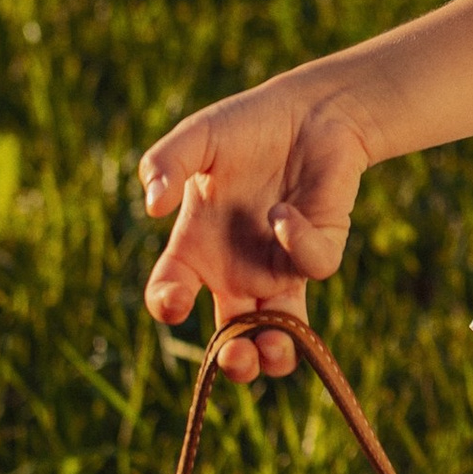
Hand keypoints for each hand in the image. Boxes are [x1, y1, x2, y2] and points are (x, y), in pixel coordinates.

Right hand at [138, 77, 372, 377]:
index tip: (174, 302)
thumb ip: (165, 162)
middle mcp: (235, 270)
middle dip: (233, 361)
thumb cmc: (246, 127)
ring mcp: (279, 266)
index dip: (168, 306)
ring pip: (280, 333)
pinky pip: (311, 267)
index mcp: (195, 251)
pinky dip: (295, 244)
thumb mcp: (196, 137)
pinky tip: (280, 212)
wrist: (309, 112)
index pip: (171, 294)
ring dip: (277, 354)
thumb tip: (152, 205)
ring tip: (271, 350)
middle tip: (233, 357)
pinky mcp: (319, 252)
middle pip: (232, 337)